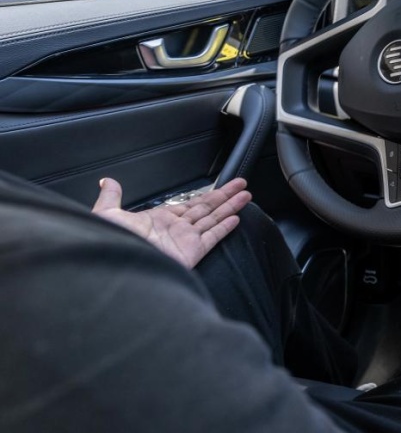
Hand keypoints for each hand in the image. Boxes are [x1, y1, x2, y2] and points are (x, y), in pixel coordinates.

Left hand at [92, 178, 251, 268]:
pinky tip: (235, 219)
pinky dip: (224, 228)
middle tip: (242, 185)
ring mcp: (185, 240)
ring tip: (246, 196)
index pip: (189, 204)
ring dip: (230, 207)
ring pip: (213, 219)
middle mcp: (176, 229)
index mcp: (160, 220)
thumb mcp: (106, 214)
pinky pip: (211, 238)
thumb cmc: (110, 243)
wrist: (116, 265)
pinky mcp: (191, 252)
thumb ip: (111, 197)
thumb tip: (108, 182)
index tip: (220, 187)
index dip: (206, 194)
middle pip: (207, 208)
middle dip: (225, 196)